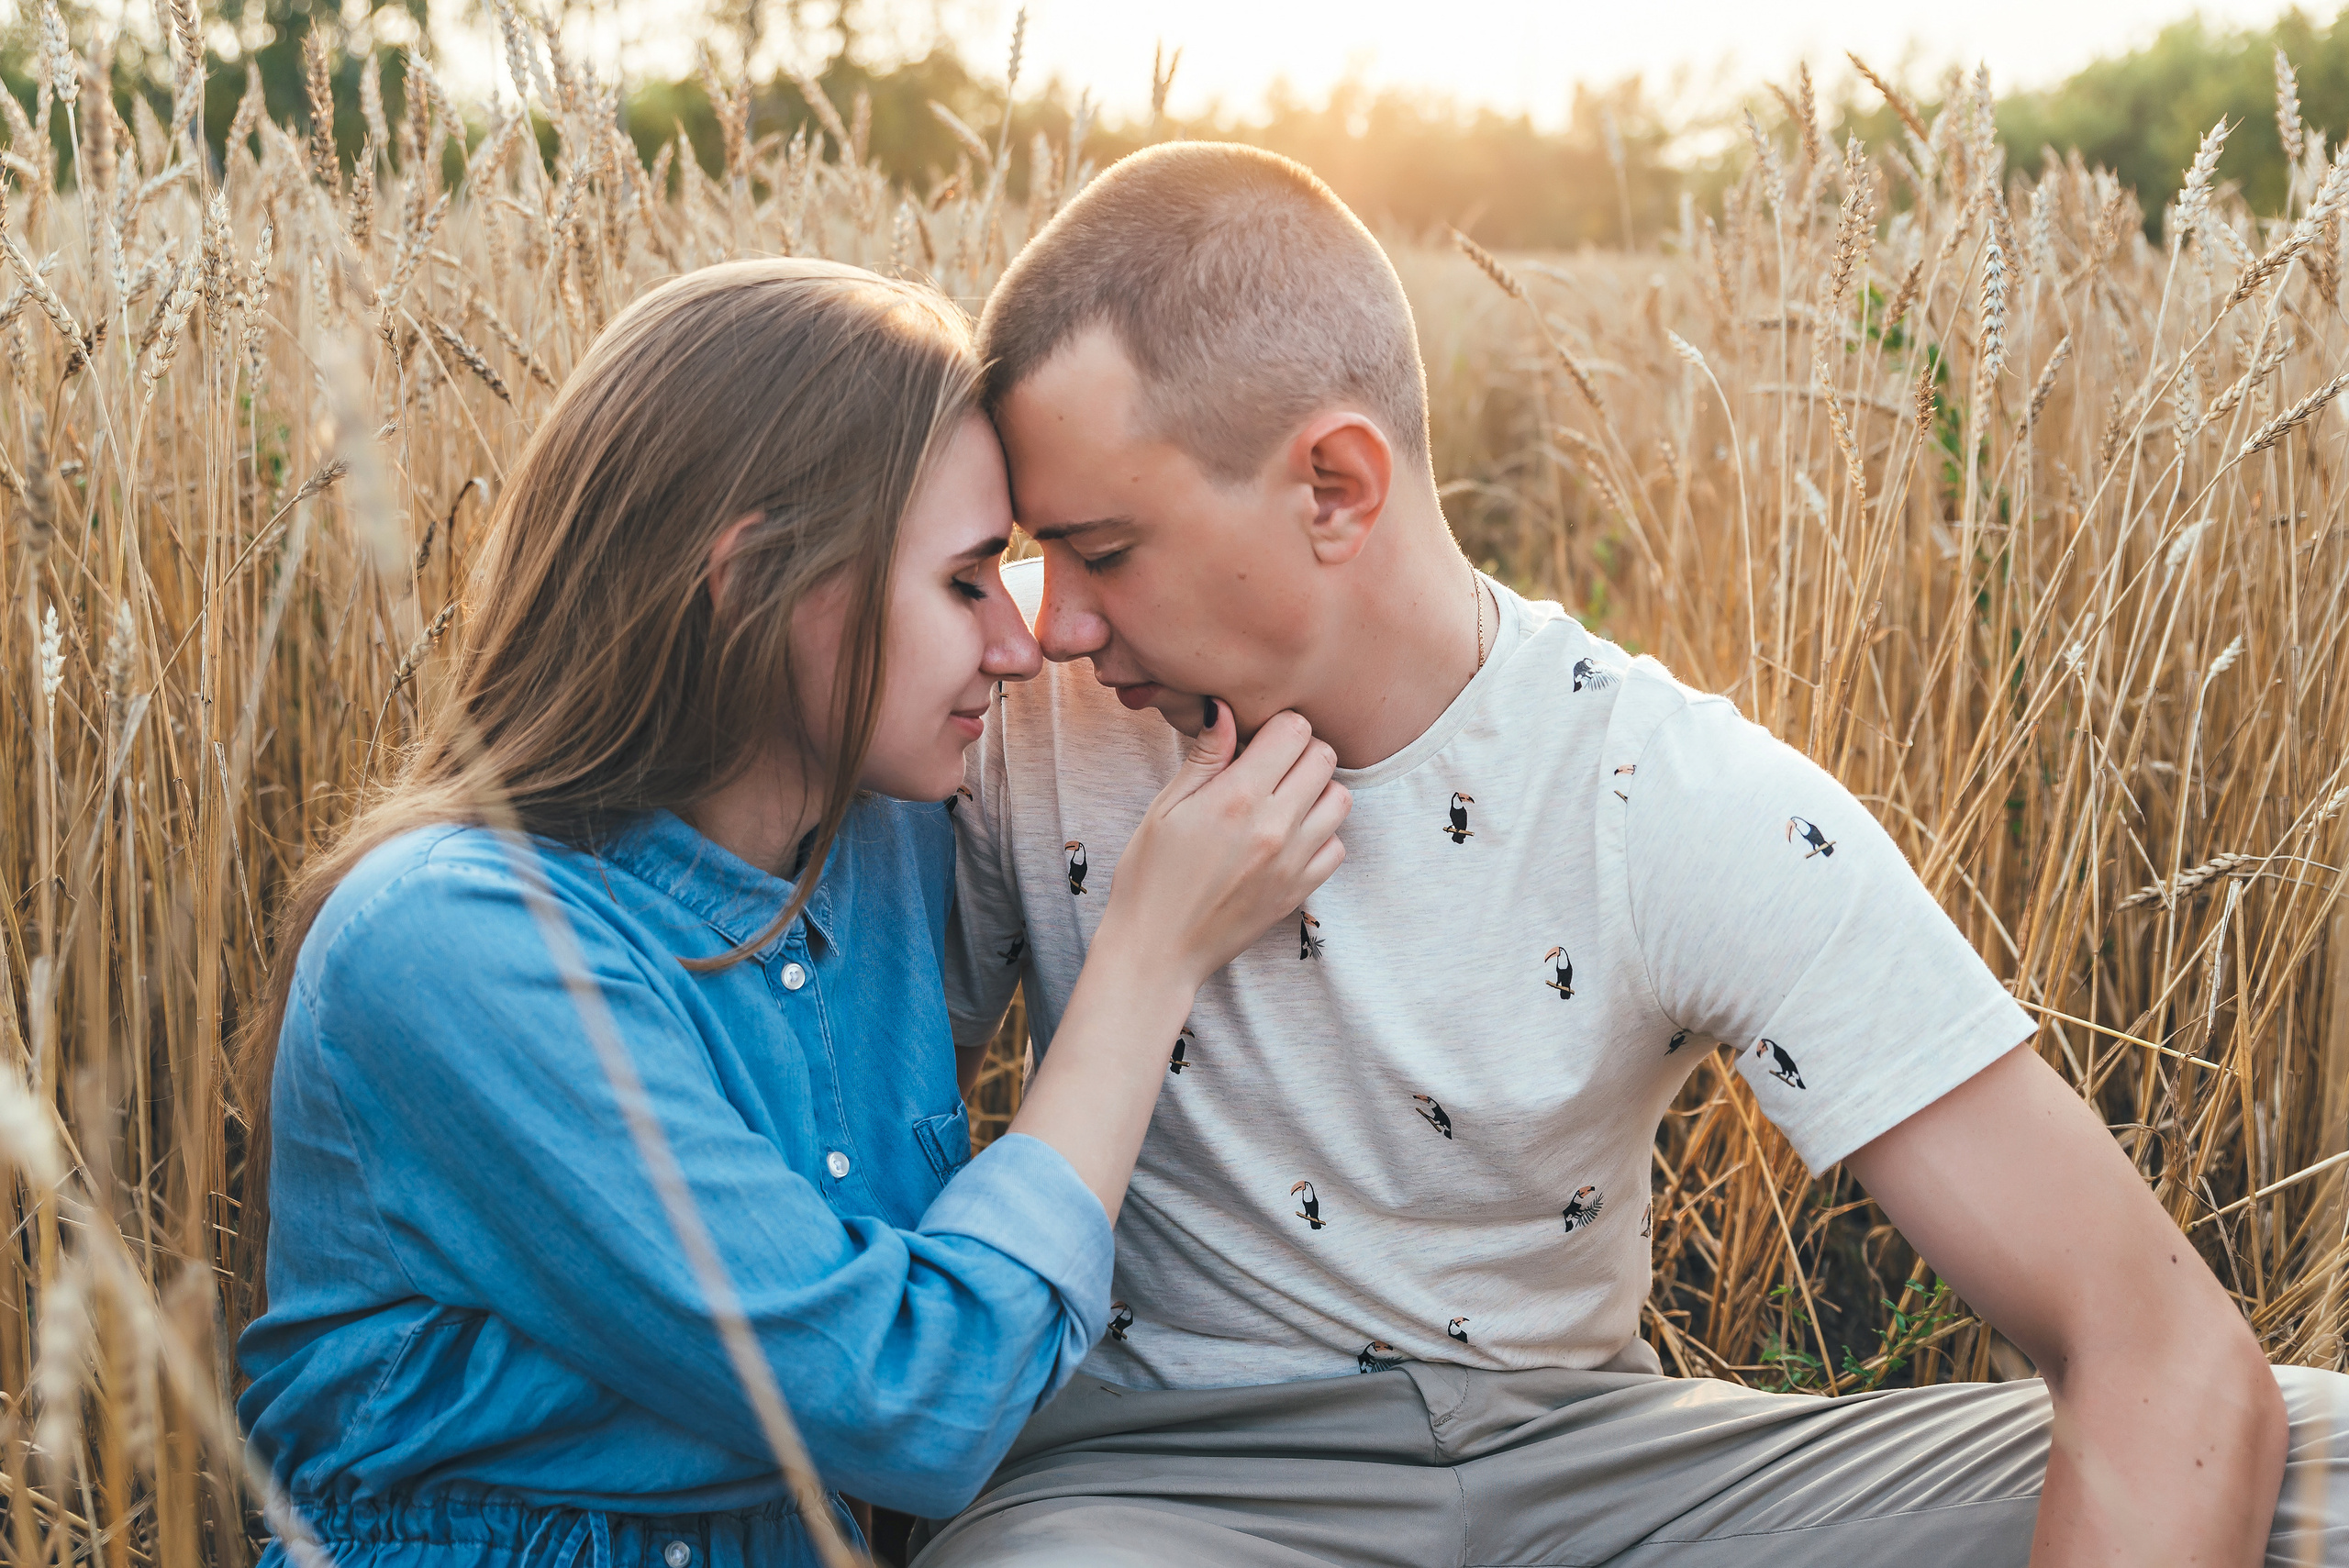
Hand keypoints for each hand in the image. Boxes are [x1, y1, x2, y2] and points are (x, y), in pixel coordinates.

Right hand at [1097, 701, 1348, 989]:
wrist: (1157, 951)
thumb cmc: (1149, 877)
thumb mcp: (1165, 808)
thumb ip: (1205, 757)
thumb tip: (1225, 709)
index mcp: (1237, 797)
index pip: (1293, 729)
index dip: (1275, 725)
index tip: (1255, 740)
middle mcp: (1274, 825)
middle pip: (1323, 756)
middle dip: (1298, 751)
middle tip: (1269, 766)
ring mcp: (1293, 861)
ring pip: (1339, 799)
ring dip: (1315, 790)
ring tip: (1282, 800)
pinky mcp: (1300, 891)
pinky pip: (1336, 846)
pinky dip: (1320, 835)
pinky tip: (1288, 837)